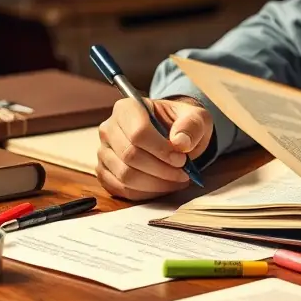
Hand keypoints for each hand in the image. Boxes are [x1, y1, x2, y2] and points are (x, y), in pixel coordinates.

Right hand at [96, 97, 212, 200]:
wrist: (174, 134)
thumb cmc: (182, 124)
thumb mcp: (196, 118)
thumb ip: (191, 126)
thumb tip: (180, 142)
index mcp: (128, 108)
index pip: (138, 133)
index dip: (161, 150)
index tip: (182, 159)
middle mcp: (109, 129)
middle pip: (130, 156)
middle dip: (161, 170)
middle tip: (184, 173)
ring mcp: (104, 151)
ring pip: (125, 176)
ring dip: (155, 183)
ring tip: (177, 180)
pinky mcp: (104, 172)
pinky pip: (121, 189)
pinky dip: (146, 193)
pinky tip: (164, 186)